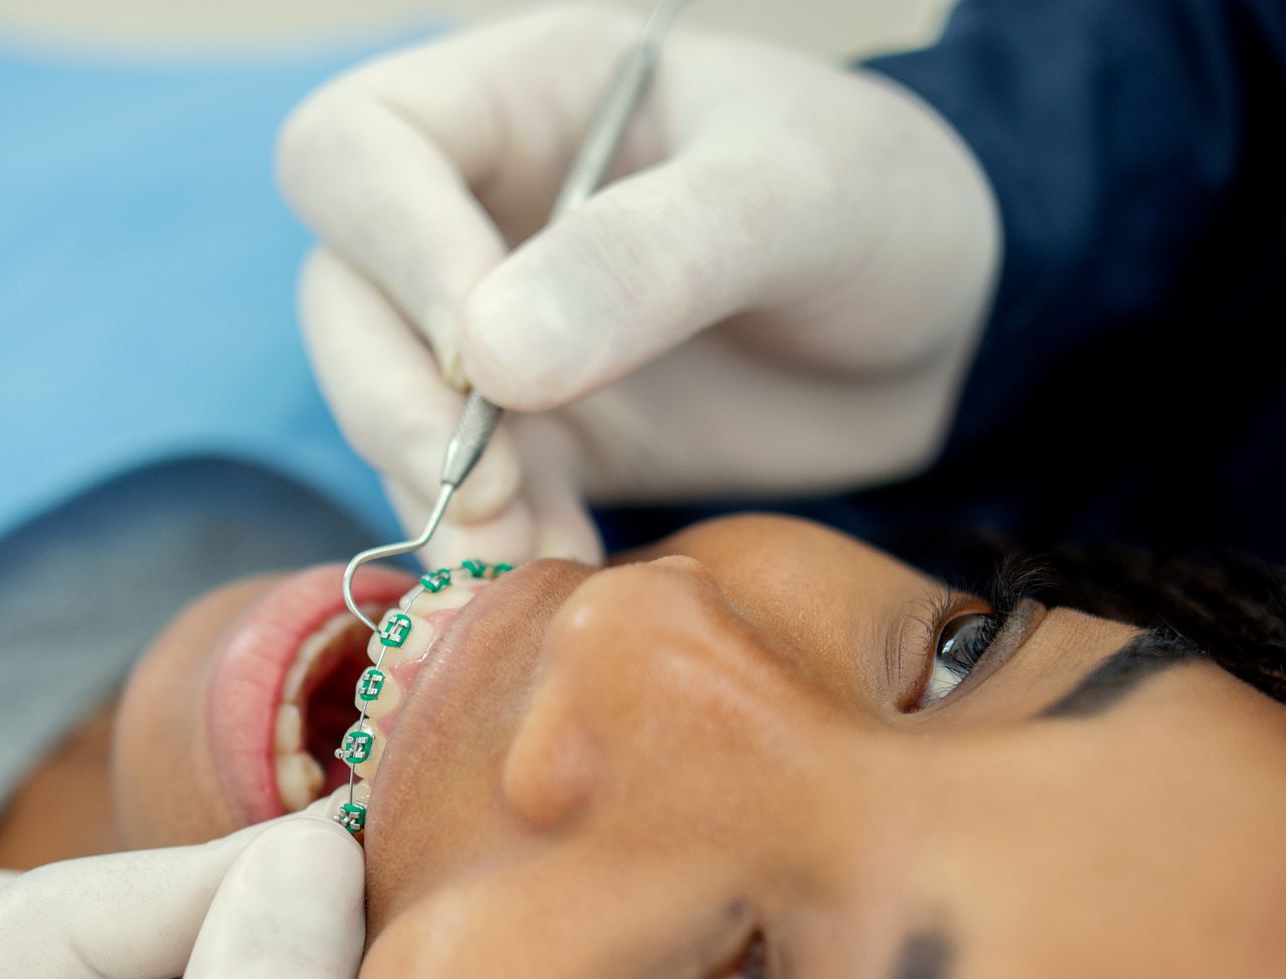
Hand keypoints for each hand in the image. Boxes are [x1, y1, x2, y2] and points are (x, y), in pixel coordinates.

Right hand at [278, 4, 1000, 565]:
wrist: (942, 331)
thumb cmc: (880, 208)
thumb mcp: (792, 200)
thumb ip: (650, 259)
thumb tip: (485, 359)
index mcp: (522, 102)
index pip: (356, 150)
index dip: (394, 251)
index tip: (483, 357)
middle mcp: (479, 214)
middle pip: (342, 298)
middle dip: (396, 405)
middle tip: (490, 491)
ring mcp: (498, 335)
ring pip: (383, 410)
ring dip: (437, 497)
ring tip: (532, 556)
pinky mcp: (538, 439)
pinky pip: (465, 498)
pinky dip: (495, 545)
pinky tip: (564, 570)